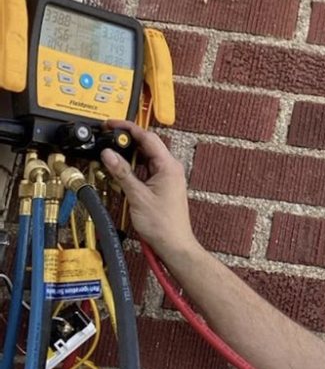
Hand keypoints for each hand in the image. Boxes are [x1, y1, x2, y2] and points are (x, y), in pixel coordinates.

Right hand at [100, 120, 198, 262]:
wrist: (173, 244)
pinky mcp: (163, 185)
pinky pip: (146, 170)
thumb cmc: (162, 224)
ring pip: (145, 158)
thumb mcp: (137, 196)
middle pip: (146, 145)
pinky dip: (133, 169)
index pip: (147, 137)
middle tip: (107, 138)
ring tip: (110, 155)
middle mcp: (170, 168)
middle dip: (126, 141)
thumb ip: (122, 173)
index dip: (128, 128)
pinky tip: (120, 173)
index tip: (112, 125)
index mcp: (168, 165)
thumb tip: (109, 154)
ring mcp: (167, 176)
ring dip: (128, 156)